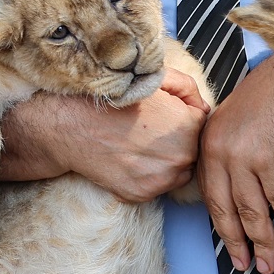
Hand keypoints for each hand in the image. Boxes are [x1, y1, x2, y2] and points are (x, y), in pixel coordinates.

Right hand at [58, 67, 207, 202]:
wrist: (70, 124)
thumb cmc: (110, 98)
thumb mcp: (153, 78)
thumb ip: (187, 88)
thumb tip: (202, 107)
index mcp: (189, 126)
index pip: (200, 125)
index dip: (180, 117)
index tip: (160, 114)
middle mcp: (181, 157)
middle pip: (190, 151)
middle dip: (175, 141)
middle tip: (146, 130)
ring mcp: (161, 180)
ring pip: (175, 172)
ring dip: (164, 162)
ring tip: (137, 145)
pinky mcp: (141, 195)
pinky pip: (154, 186)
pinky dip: (144, 175)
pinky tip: (126, 158)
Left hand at [198, 51, 273, 273]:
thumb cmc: (271, 99)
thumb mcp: (234, 122)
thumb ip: (228, 152)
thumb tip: (233, 187)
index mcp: (209, 144)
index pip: (210, 194)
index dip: (221, 223)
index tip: (229, 243)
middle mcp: (222, 153)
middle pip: (227, 209)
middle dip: (237, 242)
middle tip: (245, 266)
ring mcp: (247, 159)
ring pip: (253, 213)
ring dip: (263, 244)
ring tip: (268, 265)